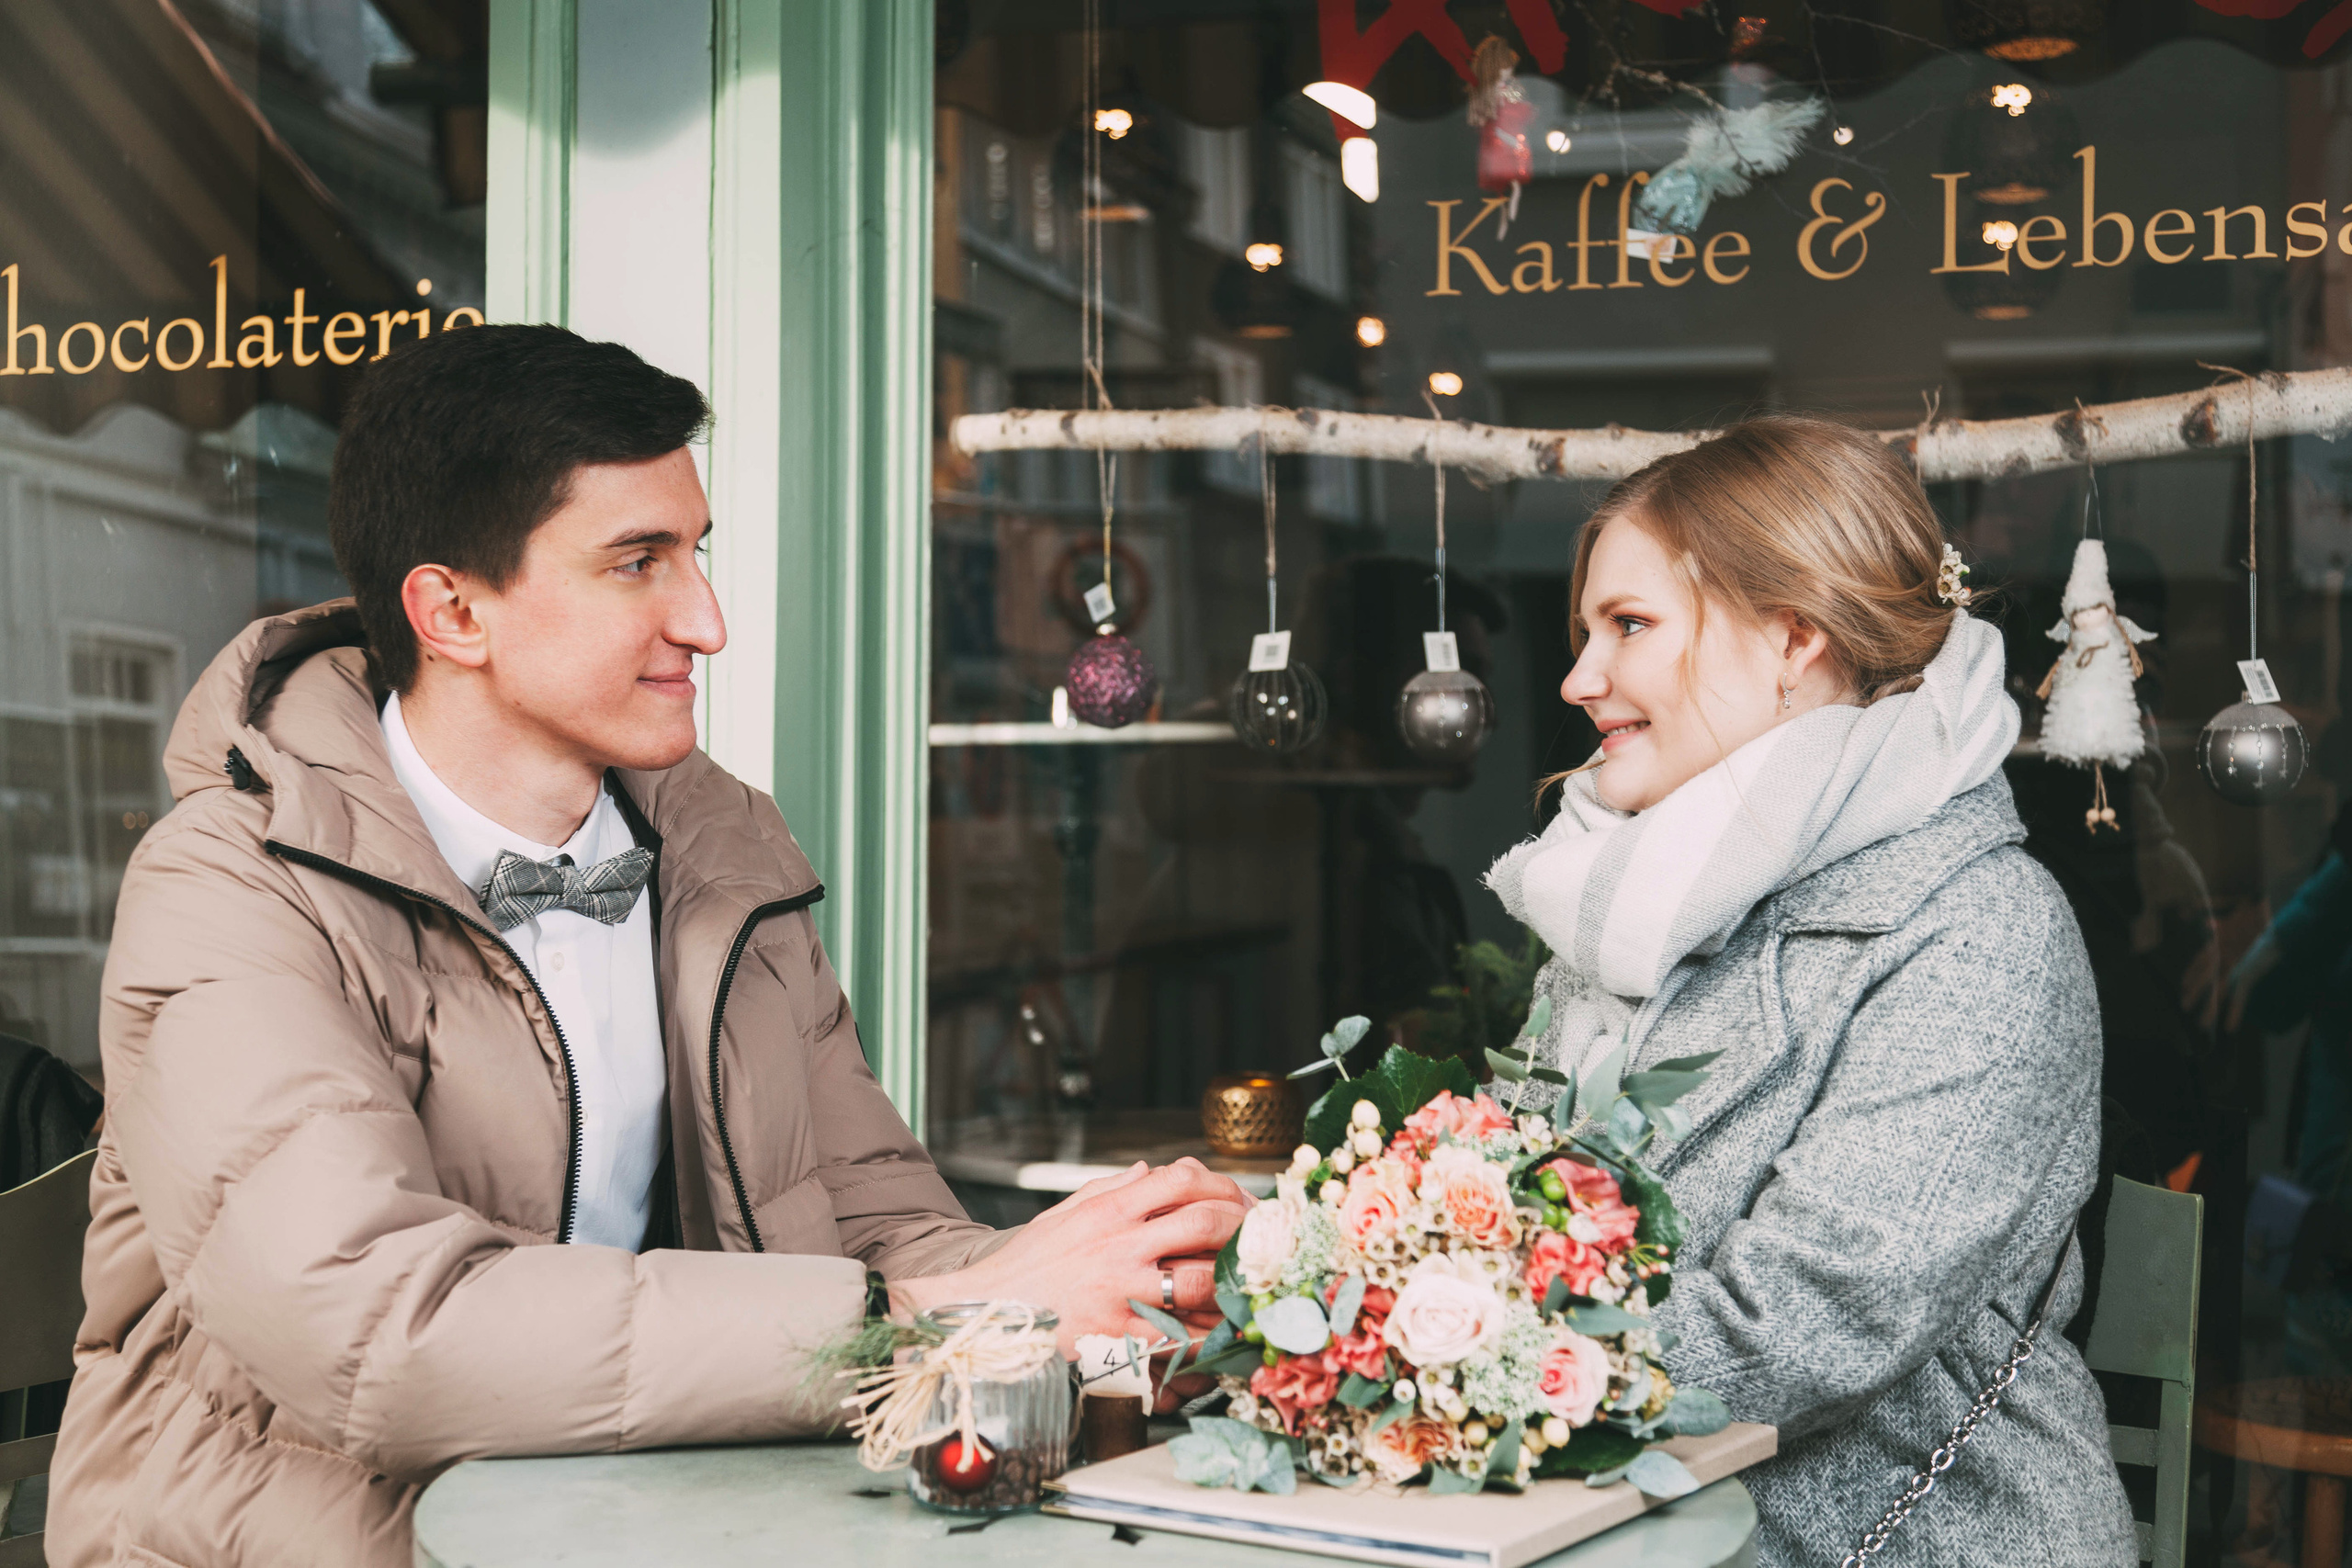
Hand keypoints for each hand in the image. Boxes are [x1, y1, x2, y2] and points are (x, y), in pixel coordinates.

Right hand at [893, 1158, 1247, 1352]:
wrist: (986, 1312)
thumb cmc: (1028, 1264)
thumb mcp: (1064, 1213)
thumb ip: (1112, 1188)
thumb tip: (1151, 1169)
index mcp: (1108, 1212)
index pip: (1178, 1178)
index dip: (1220, 1183)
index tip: (1237, 1198)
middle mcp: (1119, 1246)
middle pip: (1202, 1223)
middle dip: (1241, 1228)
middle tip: (1259, 1240)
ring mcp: (1121, 1293)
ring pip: (1199, 1280)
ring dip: (1234, 1281)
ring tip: (1251, 1283)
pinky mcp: (1119, 1337)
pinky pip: (1178, 1335)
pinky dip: (1208, 1333)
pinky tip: (1223, 1331)